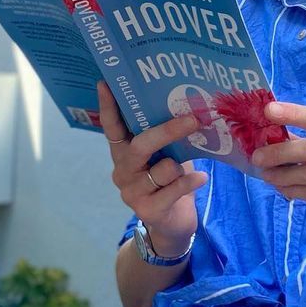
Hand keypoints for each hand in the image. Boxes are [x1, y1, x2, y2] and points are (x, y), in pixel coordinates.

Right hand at [97, 81, 207, 253]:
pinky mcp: (147, 210)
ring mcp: (131, 192)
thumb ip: (166, 138)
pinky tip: (201, 178)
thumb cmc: (170, 180)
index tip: (105, 82)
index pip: (111, 127)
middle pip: (140, 146)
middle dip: (167, 131)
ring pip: (162, 169)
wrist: (173, 224)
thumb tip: (188, 109)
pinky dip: (191, 181)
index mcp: (123, 153)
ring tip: (189, 168)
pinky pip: (174, 189)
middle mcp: (122, 171)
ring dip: (180, 166)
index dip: (108, 106)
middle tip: (192, 118)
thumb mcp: (165, 154)